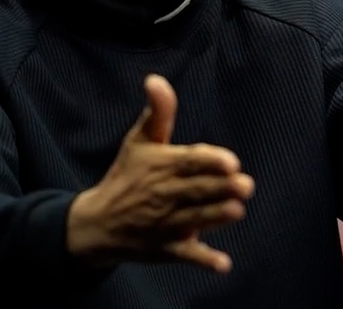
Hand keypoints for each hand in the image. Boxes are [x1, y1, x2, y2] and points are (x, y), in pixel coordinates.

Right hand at [67, 74, 254, 272]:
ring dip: (214, 217)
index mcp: (160, 166)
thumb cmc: (125, 175)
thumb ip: (158, 111)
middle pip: (196, 190)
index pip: (188, 162)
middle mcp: (163, 195)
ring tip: (236, 211)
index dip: (209, 161)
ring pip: (193, 220)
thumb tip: (155, 79)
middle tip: (245, 185)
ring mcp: (164, 224)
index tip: (230, 161)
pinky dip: (203, 260)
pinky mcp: (165, 249)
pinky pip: (185, 256)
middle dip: (220, 188)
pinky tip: (223, 264)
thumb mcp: (139, 141)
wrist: (97, 223)